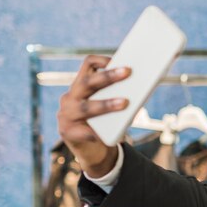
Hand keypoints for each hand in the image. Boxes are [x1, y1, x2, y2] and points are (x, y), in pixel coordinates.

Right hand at [57, 55, 130, 176]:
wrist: (88, 147)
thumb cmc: (103, 122)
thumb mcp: (109, 106)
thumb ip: (118, 96)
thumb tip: (141, 91)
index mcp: (80, 86)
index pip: (88, 65)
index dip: (102, 60)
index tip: (118, 59)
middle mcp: (70, 97)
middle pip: (87, 82)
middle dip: (108, 76)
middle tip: (128, 72)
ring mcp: (66, 115)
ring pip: (86, 107)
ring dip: (106, 104)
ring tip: (124, 103)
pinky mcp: (68, 132)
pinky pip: (86, 132)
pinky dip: (101, 132)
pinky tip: (116, 134)